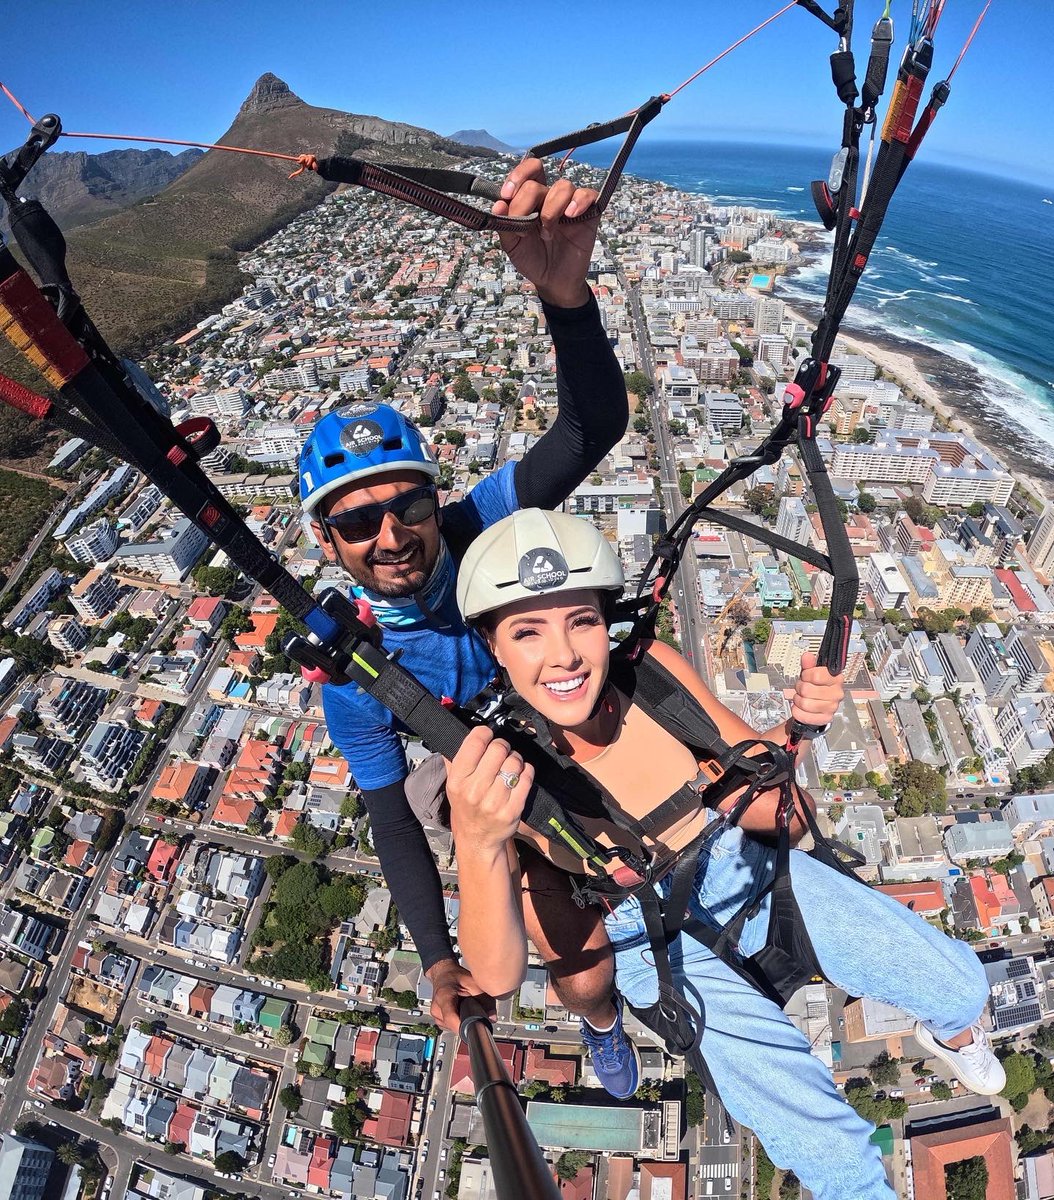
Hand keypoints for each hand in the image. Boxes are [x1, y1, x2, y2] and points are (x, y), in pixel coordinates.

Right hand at [426, 957, 495, 1033]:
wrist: (443, 973)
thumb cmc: (455, 976)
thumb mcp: (473, 983)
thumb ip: (484, 999)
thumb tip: (492, 1017)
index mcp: (443, 997)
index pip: (451, 1018)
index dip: (464, 1025)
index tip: (475, 1026)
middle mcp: (436, 1008)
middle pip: (454, 1026)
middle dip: (467, 1022)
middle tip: (473, 1011)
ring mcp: (435, 1015)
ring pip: (453, 1028)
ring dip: (462, 1021)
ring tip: (464, 1008)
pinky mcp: (438, 1019)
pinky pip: (450, 1027)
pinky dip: (458, 1021)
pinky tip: (460, 1011)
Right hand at [444, 726, 533, 855]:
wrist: (478, 840)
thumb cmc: (466, 808)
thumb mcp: (452, 785)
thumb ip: (454, 759)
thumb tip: (461, 732)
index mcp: (457, 781)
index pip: (475, 742)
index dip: (484, 733)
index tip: (487, 735)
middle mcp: (474, 791)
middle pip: (498, 749)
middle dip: (502, 746)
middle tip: (501, 753)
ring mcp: (494, 802)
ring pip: (514, 761)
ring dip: (515, 760)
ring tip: (510, 766)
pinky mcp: (513, 810)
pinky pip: (527, 777)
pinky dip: (526, 771)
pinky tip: (520, 775)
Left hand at [491, 157, 599, 307]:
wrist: (553, 282)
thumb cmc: (533, 260)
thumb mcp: (512, 245)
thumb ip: (505, 223)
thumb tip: (498, 204)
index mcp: (530, 199)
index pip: (527, 172)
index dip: (517, 176)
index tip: (507, 195)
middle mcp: (549, 197)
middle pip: (537, 182)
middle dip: (526, 202)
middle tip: (527, 226)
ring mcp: (570, 203)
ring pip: (562, 186)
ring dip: (550, 210)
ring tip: (548, 233)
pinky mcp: (588, 213)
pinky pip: (587, 194)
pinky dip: (578, 202)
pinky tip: (570, 215)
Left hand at [791, 652, 844, 728]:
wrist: (816, 707)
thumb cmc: (814, 687)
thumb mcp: (810, 674)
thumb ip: (809, 664)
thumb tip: (807, 656)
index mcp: (836, 679)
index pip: (817, 674)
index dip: (806, 675)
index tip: (806, 676)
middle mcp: (837, 693)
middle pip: (807, 690)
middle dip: (800, 688)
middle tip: (802, 689)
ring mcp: (832, 707)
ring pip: (805, 703)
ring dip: (798, 700)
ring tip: (802, 698)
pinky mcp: (825, 719)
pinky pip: (804, 715)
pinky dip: (798, 712)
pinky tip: (801, 708)